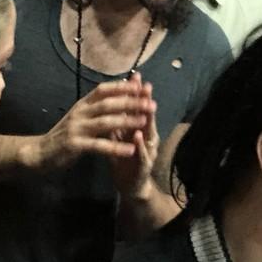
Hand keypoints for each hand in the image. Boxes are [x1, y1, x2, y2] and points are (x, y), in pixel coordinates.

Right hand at [27, 79, 154, 172]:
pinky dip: (116, 147)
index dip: (122, 87)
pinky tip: (130, 150)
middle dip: (131, 103)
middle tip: (150, 103)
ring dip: (126, 121)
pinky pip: (99, 146)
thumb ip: (95, 109)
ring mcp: (76, 128)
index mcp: (82, 105)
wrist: (39, 152)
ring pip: (105, 122)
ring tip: (144, 121)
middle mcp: (80, 113)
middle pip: (108, 104)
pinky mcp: (75, 145)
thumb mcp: (79, 118)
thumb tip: (115, 96)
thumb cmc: (63, 135)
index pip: (103, 90)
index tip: (141, 85)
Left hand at [108, 73, 158, 197]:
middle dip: (145, 101)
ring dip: (147, 120)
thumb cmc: (125, 158)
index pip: (136, 107)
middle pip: (146, 116)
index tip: (134, 76)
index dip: (136, 92)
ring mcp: (148, 151)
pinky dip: (140, 145)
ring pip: (148, 133)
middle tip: (145, 85)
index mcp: (137, 128)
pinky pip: (142, 154)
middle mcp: (146, 137)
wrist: (130, 185)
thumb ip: (118, 120)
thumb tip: (112, 100)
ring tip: (145, 107)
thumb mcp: (119, 137)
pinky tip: (138, 136)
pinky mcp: (144, 166)